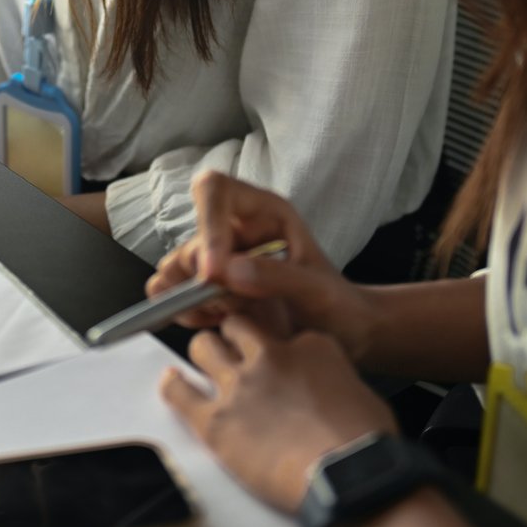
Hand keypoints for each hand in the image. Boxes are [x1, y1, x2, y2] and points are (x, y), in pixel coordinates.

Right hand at [145, 171, 376, 362]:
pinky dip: (188, 312)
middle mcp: (238, 229)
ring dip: (190, 296)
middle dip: (200, 274)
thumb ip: (276, 277)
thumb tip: (225, 271)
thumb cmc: (337, 303)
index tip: (212, 272)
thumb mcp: (316, 289)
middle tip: (224, 305)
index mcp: (264, 212)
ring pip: (181, 266)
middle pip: (195, 236)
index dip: (207, 225)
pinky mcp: (215, 288)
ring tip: (221, 318)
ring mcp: (223, 259)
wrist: (344, 335)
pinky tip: (213, 324)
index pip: (216, 190)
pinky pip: (181, 293)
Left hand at [160, 318, 395, 514]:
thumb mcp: (360, 392)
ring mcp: (239, 385)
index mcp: (309, 346)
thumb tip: (326, 391)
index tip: (275, 357)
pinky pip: (181, 393)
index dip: (275, 344)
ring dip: (206, 355)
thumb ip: (333, 378)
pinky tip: (172, 384)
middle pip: (236, 327)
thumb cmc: (364, 446)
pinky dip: (174, 387)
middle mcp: (270, 356)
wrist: (347, 478)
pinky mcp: (216, 421)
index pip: (281, 330)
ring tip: (207, 366)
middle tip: (235, 354)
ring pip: (204, 346)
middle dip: (234, 337)